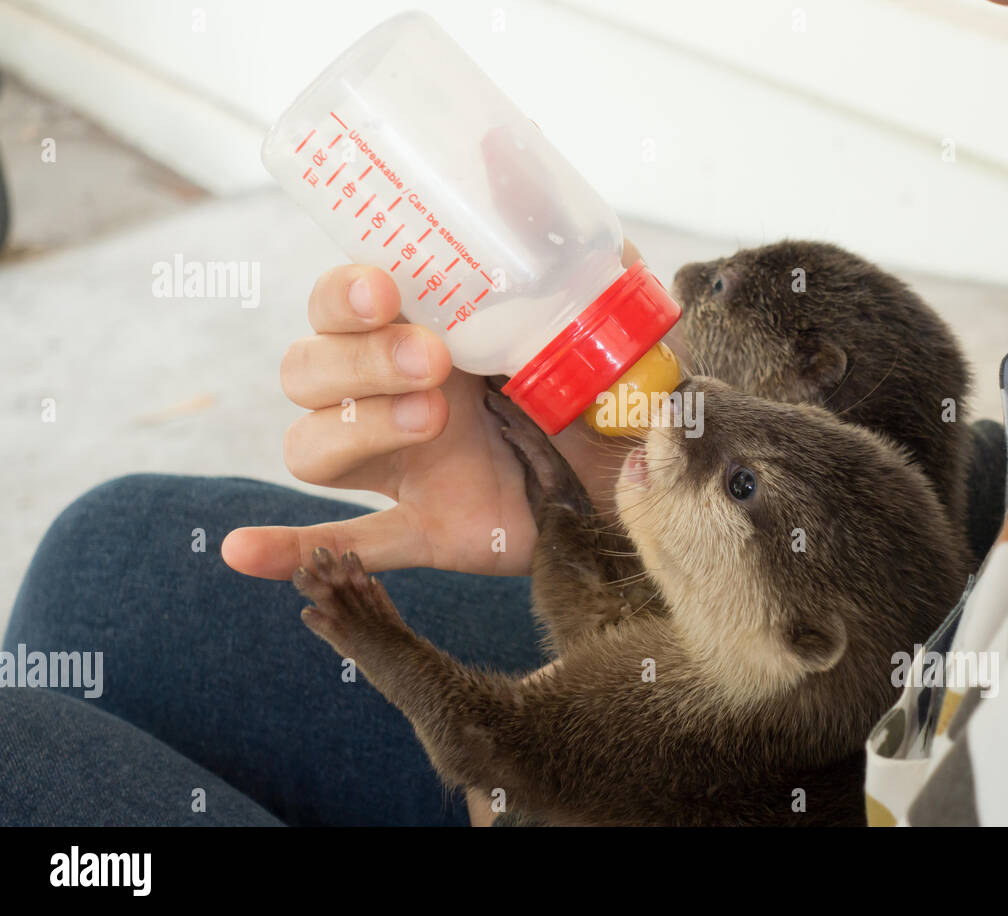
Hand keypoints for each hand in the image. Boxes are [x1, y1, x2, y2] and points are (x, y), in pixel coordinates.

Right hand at [221, 246, 638, 579]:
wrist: (640, 469)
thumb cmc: (604, 378)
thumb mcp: (590, 305)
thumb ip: (548, 236)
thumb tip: (507, 152)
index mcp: (421, 331)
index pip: (338, 301)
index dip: (342, 294)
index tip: (386, 287)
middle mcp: (390, 393)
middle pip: (306, 367)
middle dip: (357, 358)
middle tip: (431, 359)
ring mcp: (402, 465)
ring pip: (312, 446)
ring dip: (354, 427)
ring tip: (431, 419)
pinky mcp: (427, 528)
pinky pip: (349, 542)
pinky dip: (295, 550)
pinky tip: (239, 552)